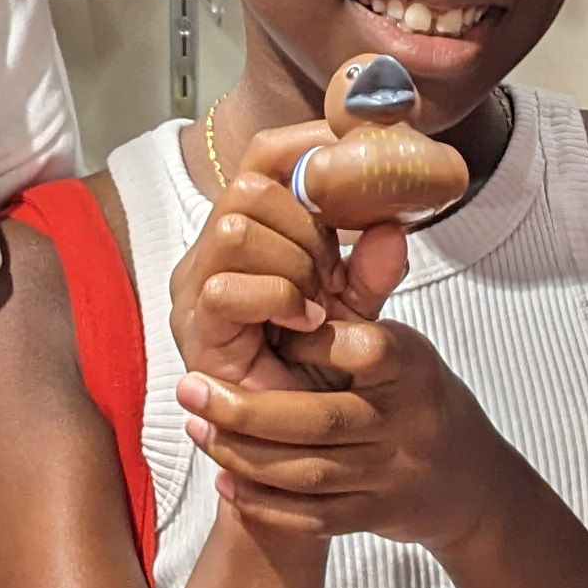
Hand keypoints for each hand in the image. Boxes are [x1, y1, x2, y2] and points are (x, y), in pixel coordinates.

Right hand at [170, 124, 420, 395]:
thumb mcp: (356, 309)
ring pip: (235, 229)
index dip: (307, 143)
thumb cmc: (317, 370)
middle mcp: (210, 252)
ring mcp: (195, 289)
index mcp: (247, 231)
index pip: (263, 158)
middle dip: (306, 225)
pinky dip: (278, 299)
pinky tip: (306, 324)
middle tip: (332, 273)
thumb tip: (393, 227)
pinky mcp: (195, 329)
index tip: (356, 149)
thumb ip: (372, 268)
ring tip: (316, 301)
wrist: (299, 444)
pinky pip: (229, 287)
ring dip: (291, 262)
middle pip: (249, 187)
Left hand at [176, 312, 511, 553]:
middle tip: (189, 387)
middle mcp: (404, 423)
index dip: (311, 342)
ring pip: (307, 473)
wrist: (464, 478)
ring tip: (195, 427)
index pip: (365, 351)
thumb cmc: (413, 392)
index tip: (265, 323)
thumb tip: (374, 222)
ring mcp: (388, 475)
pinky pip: (312, 516)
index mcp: (411, 368)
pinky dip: (265, 503)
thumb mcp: (400, 340)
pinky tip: (226, 480)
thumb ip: (367, 288)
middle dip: (246, 409)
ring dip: (242, 453)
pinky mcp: (371, 516)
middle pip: (320, 422)